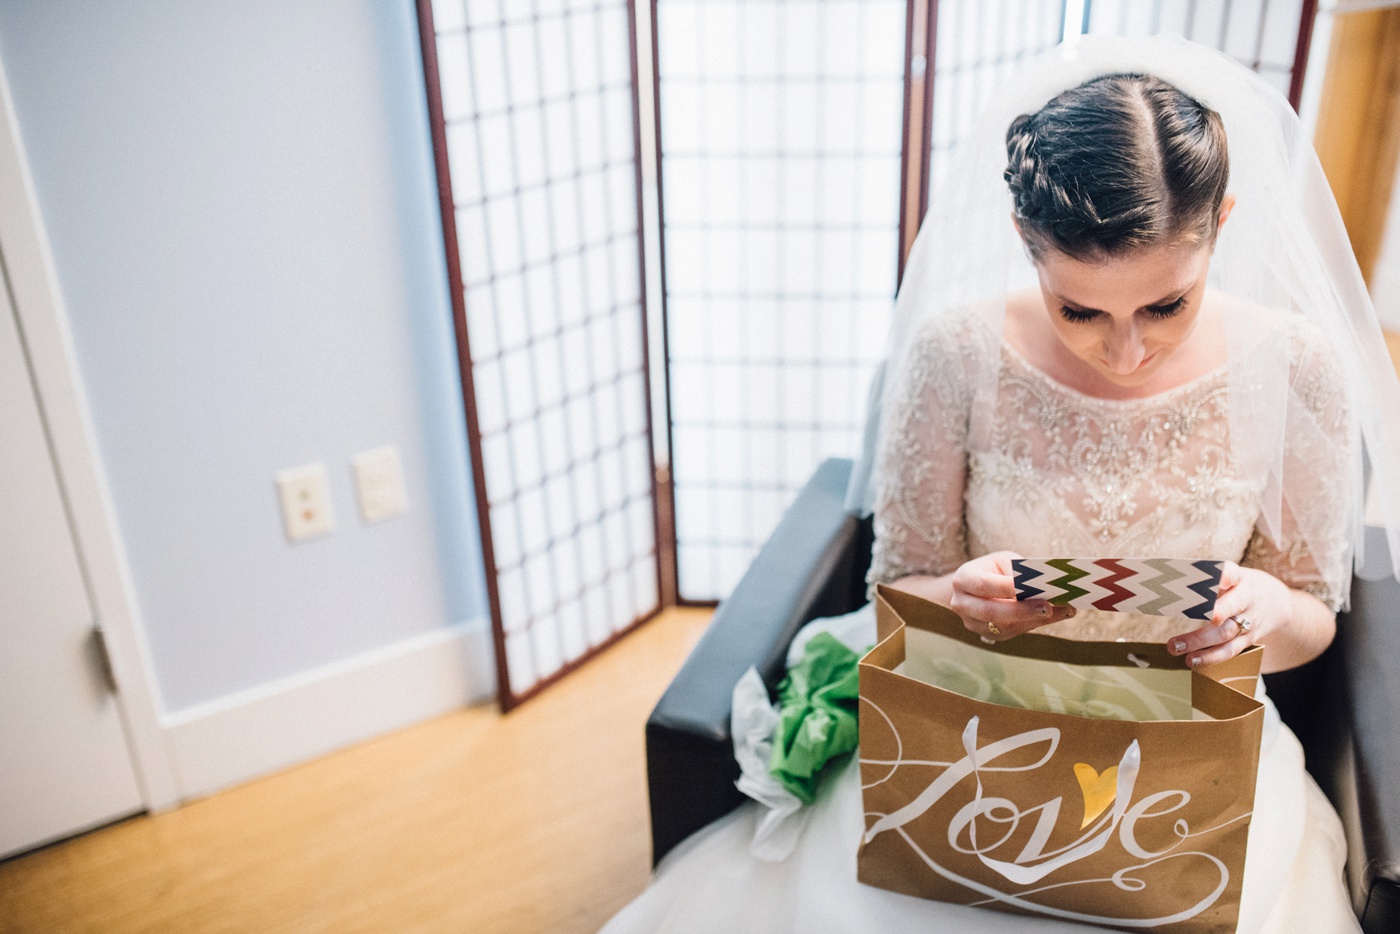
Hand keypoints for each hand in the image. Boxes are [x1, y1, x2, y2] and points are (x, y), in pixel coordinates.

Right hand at [948, 550, 1076, 641]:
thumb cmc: (993, 569)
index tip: (1034, 587)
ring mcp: (972, 623)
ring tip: (1062, 611)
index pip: (984, 585)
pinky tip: (1056, 615)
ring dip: (1034, 620)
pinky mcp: (987, 635)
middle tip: (1049, 607)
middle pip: (991, 611)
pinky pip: (1012, 633)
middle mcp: (961, 603)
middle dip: (1022, 610)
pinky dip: (1034, 624)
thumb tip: (1046, 583)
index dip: (1008, 587)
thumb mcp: (1003, 561)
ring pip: (1003, 626)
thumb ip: (1019, 571)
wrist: (976, 586)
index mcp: (963, 579)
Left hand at [1167, 562, 1288, 667]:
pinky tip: (1192, 661)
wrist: (1274, 604)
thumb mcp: (1231, 575)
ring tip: (1176, 648)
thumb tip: (1170, 580)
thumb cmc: (1238, 586)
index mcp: (1240, 579)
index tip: (1222, 579)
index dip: (1228, 575)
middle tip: (1190, 616)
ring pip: (1226, 633)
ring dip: (1200, 642)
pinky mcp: (1247, 640)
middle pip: (1230, 608)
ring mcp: (1248, 622)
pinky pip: (1230, 650)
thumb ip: (1206, 577)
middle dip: (1212, 615)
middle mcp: (1247, 600)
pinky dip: (1211, 657)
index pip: (1235, 573)